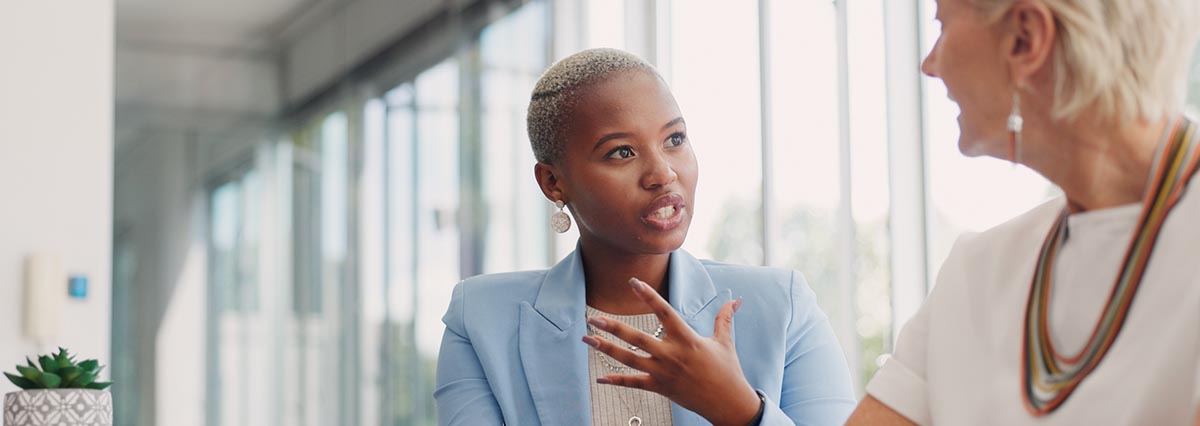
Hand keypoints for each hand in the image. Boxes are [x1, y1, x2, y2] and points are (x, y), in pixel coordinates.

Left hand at [581, 278, 761, 425]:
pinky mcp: (660, 387)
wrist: (728, 403)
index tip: (632, 282)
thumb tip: (736, 300)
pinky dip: (616, 380)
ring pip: (629, 359)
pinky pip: (634, 383)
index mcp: (687, 339)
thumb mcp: (725, 342)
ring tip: (588, 340)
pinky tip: (600, 377)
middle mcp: (671, 355)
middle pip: (637, 338)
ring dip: (606, 349)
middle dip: (613, 327)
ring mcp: (663, 373)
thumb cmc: (728, 370)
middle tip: (593, 318)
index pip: (664, 312)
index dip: (648, 296)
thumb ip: (724, 319)